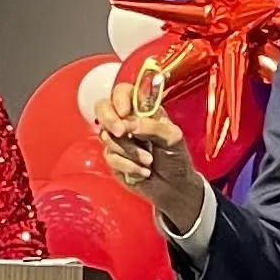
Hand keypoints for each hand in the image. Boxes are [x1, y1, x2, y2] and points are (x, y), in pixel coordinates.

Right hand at [95, 81, 208, 234]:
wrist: (173, 187)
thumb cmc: (176, 158)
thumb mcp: (172, 137)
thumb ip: (151, 126)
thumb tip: (127, 123)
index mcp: (143, 110)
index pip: (123, 92)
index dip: (119, 99)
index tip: (124, 112)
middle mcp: (127, 121)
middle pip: (103, 107)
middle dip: (109, 119)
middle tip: (121, 132)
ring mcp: (118, 139)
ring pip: (107, 136)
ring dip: (129, 151)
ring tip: (149, 160)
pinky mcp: (113, 157)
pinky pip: (111, 157)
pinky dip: (129, 166)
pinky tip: (143, 171)